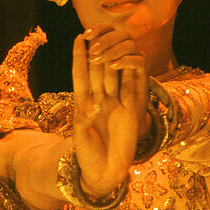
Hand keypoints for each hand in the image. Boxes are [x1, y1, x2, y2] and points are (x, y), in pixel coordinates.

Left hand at [70, 25, 147, 197]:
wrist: (106, 172)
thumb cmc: (88, 158)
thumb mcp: (80, 139)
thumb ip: (84, 122)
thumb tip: (92, 105)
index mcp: (83, 104)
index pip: (80, 74)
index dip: (79, 56)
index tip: (79, 38)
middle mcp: (99, 100)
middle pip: (97, 70)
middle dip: (96, 52)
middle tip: (95, 36)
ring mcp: (115, 104)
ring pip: (112, 74)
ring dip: (110, 59)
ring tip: (106, 46)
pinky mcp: (130, 110)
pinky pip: (130, 86)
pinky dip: (127, 72)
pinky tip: (124, 60)